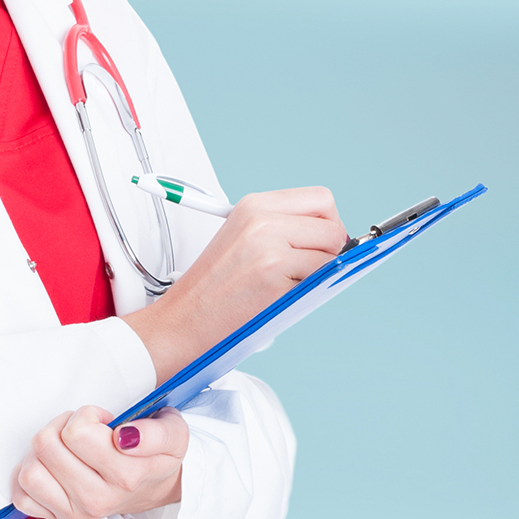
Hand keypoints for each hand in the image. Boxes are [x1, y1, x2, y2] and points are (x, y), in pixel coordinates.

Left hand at [11, 405, 188, 518]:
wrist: (154, 486)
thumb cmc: (156, 455)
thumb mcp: (172, 433)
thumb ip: (155, 432)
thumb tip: (125, 436)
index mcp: (125, 476)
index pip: (77, 432)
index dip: (87, 416)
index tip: (103, 422)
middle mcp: (97, 500)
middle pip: (46, 445)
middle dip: (62, 426)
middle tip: (83, 431)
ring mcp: (74, 512)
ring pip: (30, 471)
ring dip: (44, 450)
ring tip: (67, 447)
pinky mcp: (57, 518)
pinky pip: (22, 497)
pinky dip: (31, 475)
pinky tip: (53, 467)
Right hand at [125, 185, 347, 384]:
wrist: (183, 320)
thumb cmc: (213, 289)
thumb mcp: (243, 239)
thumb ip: (283, 228)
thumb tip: (336, 237)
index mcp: (253, 205)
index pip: (320, 198)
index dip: (327, 222)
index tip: (319, 243)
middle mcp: (261, 218)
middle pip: (332, 221)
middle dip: (332, 246)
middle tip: (310, 266)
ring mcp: (268, 245)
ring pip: (332, 249)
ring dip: (321, 270)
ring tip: (288, 283)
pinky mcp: (274, 273)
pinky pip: (321, 275)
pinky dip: (311, 288)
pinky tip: (282, 295)